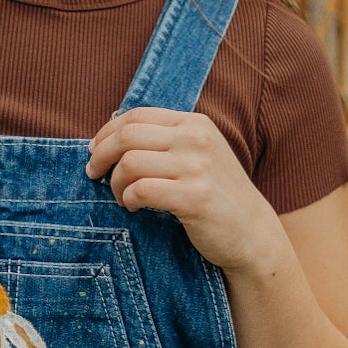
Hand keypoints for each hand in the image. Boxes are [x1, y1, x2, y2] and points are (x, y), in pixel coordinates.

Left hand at [85, 106, 282, 271]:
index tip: (94, 151)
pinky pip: (141, 190)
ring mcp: (197, 167)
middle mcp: (197, 139)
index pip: (137, 115)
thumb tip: (110, 125)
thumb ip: (165, 139)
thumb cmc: (217, 195)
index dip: (107, 132)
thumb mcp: (198, 154)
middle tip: (94, 174)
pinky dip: (128, 199)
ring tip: (122, 197)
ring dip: (116, 183)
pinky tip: (134, 208)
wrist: (253, 233)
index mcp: (196, 123)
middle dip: (102, 156)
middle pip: (127, 136)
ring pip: (130, 163)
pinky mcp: (194, 197)